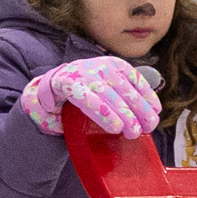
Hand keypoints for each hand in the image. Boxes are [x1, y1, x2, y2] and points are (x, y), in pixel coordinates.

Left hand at [23, 57, 160, 137]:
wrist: (60, 77)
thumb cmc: (54, 101)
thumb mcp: (40, 110)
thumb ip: (45, 117)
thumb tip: (57, 123)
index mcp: (66, 82)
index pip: (86, 97)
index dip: (103, 113)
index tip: (117, 129)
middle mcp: (86, 71)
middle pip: (110, 94)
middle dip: (126, 114)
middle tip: (136, 133)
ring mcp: (104, 65)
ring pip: (126, 87)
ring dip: (142, 107)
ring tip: (150, 126)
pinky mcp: (118, 64)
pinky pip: (136, 78)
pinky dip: (147, 93)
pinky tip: (156, 109)